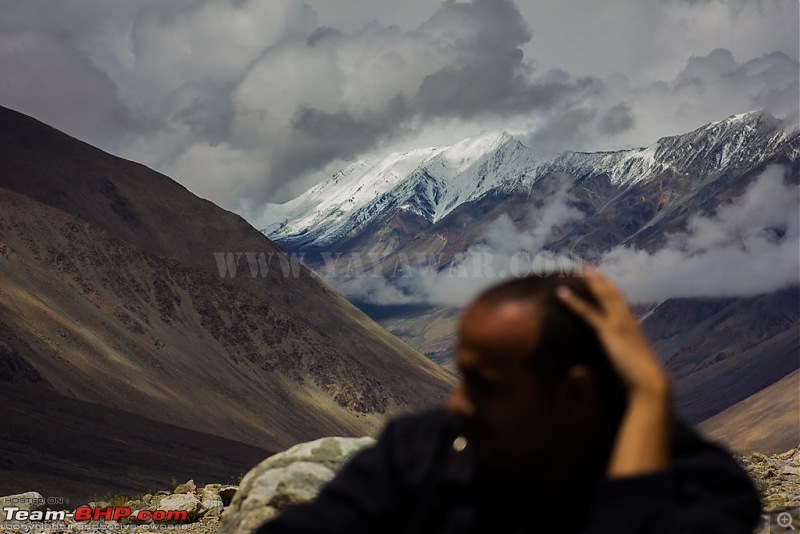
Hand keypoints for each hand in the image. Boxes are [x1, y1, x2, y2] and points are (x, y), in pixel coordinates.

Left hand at [555, 267, 669, 396]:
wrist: (650, 382)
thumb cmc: (643, 379)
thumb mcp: (633, 364)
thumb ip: (626, 357)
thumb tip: (621, 359)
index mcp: (634, 329)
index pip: (622, 305)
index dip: (612, 292)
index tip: (604, 282)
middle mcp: (628, 321)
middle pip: (614, 294)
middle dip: (602, 280)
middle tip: (589, 268)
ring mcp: (618, 324)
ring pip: (604, 296)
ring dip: (592, 281)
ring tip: (580, 269)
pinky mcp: (608, 331)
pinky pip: (587, 312)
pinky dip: (573, 301)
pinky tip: (561, 293)